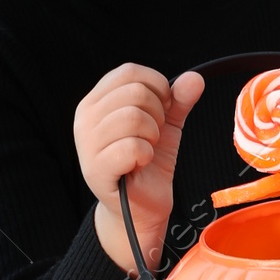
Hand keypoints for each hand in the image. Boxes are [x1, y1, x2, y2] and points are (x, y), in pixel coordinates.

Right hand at [75, 62, 204, 274]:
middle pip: (135, 92)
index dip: (157, 87)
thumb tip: (195, 78)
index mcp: (96, 101)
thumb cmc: (146, 163)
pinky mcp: (96, 169)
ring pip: (133, 117)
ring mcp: (86, 144)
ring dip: (152, 136)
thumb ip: (178, 100)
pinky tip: (140, 164)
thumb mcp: (166, 125)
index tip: (162, 110)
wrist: (140, 207)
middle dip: (157, 114)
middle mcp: (85, 118)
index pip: (129, 72)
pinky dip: (146, 155)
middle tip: (153, 136)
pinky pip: (132, 147)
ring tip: (146, 150)